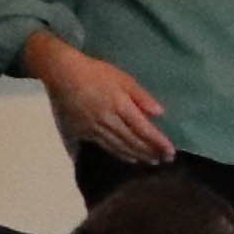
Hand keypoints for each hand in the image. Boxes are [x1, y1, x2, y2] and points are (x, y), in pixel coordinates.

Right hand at [30, 39, 170, 165]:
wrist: (63, 74)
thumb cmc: (96, 72)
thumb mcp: (123, 78)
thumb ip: (141, 96)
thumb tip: (160, 113)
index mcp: (120, 106)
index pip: (144, 129)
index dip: (158, 142)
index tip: (170, 152)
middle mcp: (108, 120)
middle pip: (133, 141)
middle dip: (151, 152)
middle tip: (166, 160)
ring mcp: (94, 128)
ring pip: (120, 146)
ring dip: (138, 155)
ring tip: (151, 161)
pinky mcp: (83, 131)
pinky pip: (105, 146)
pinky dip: (120, 154)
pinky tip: (129, 158)